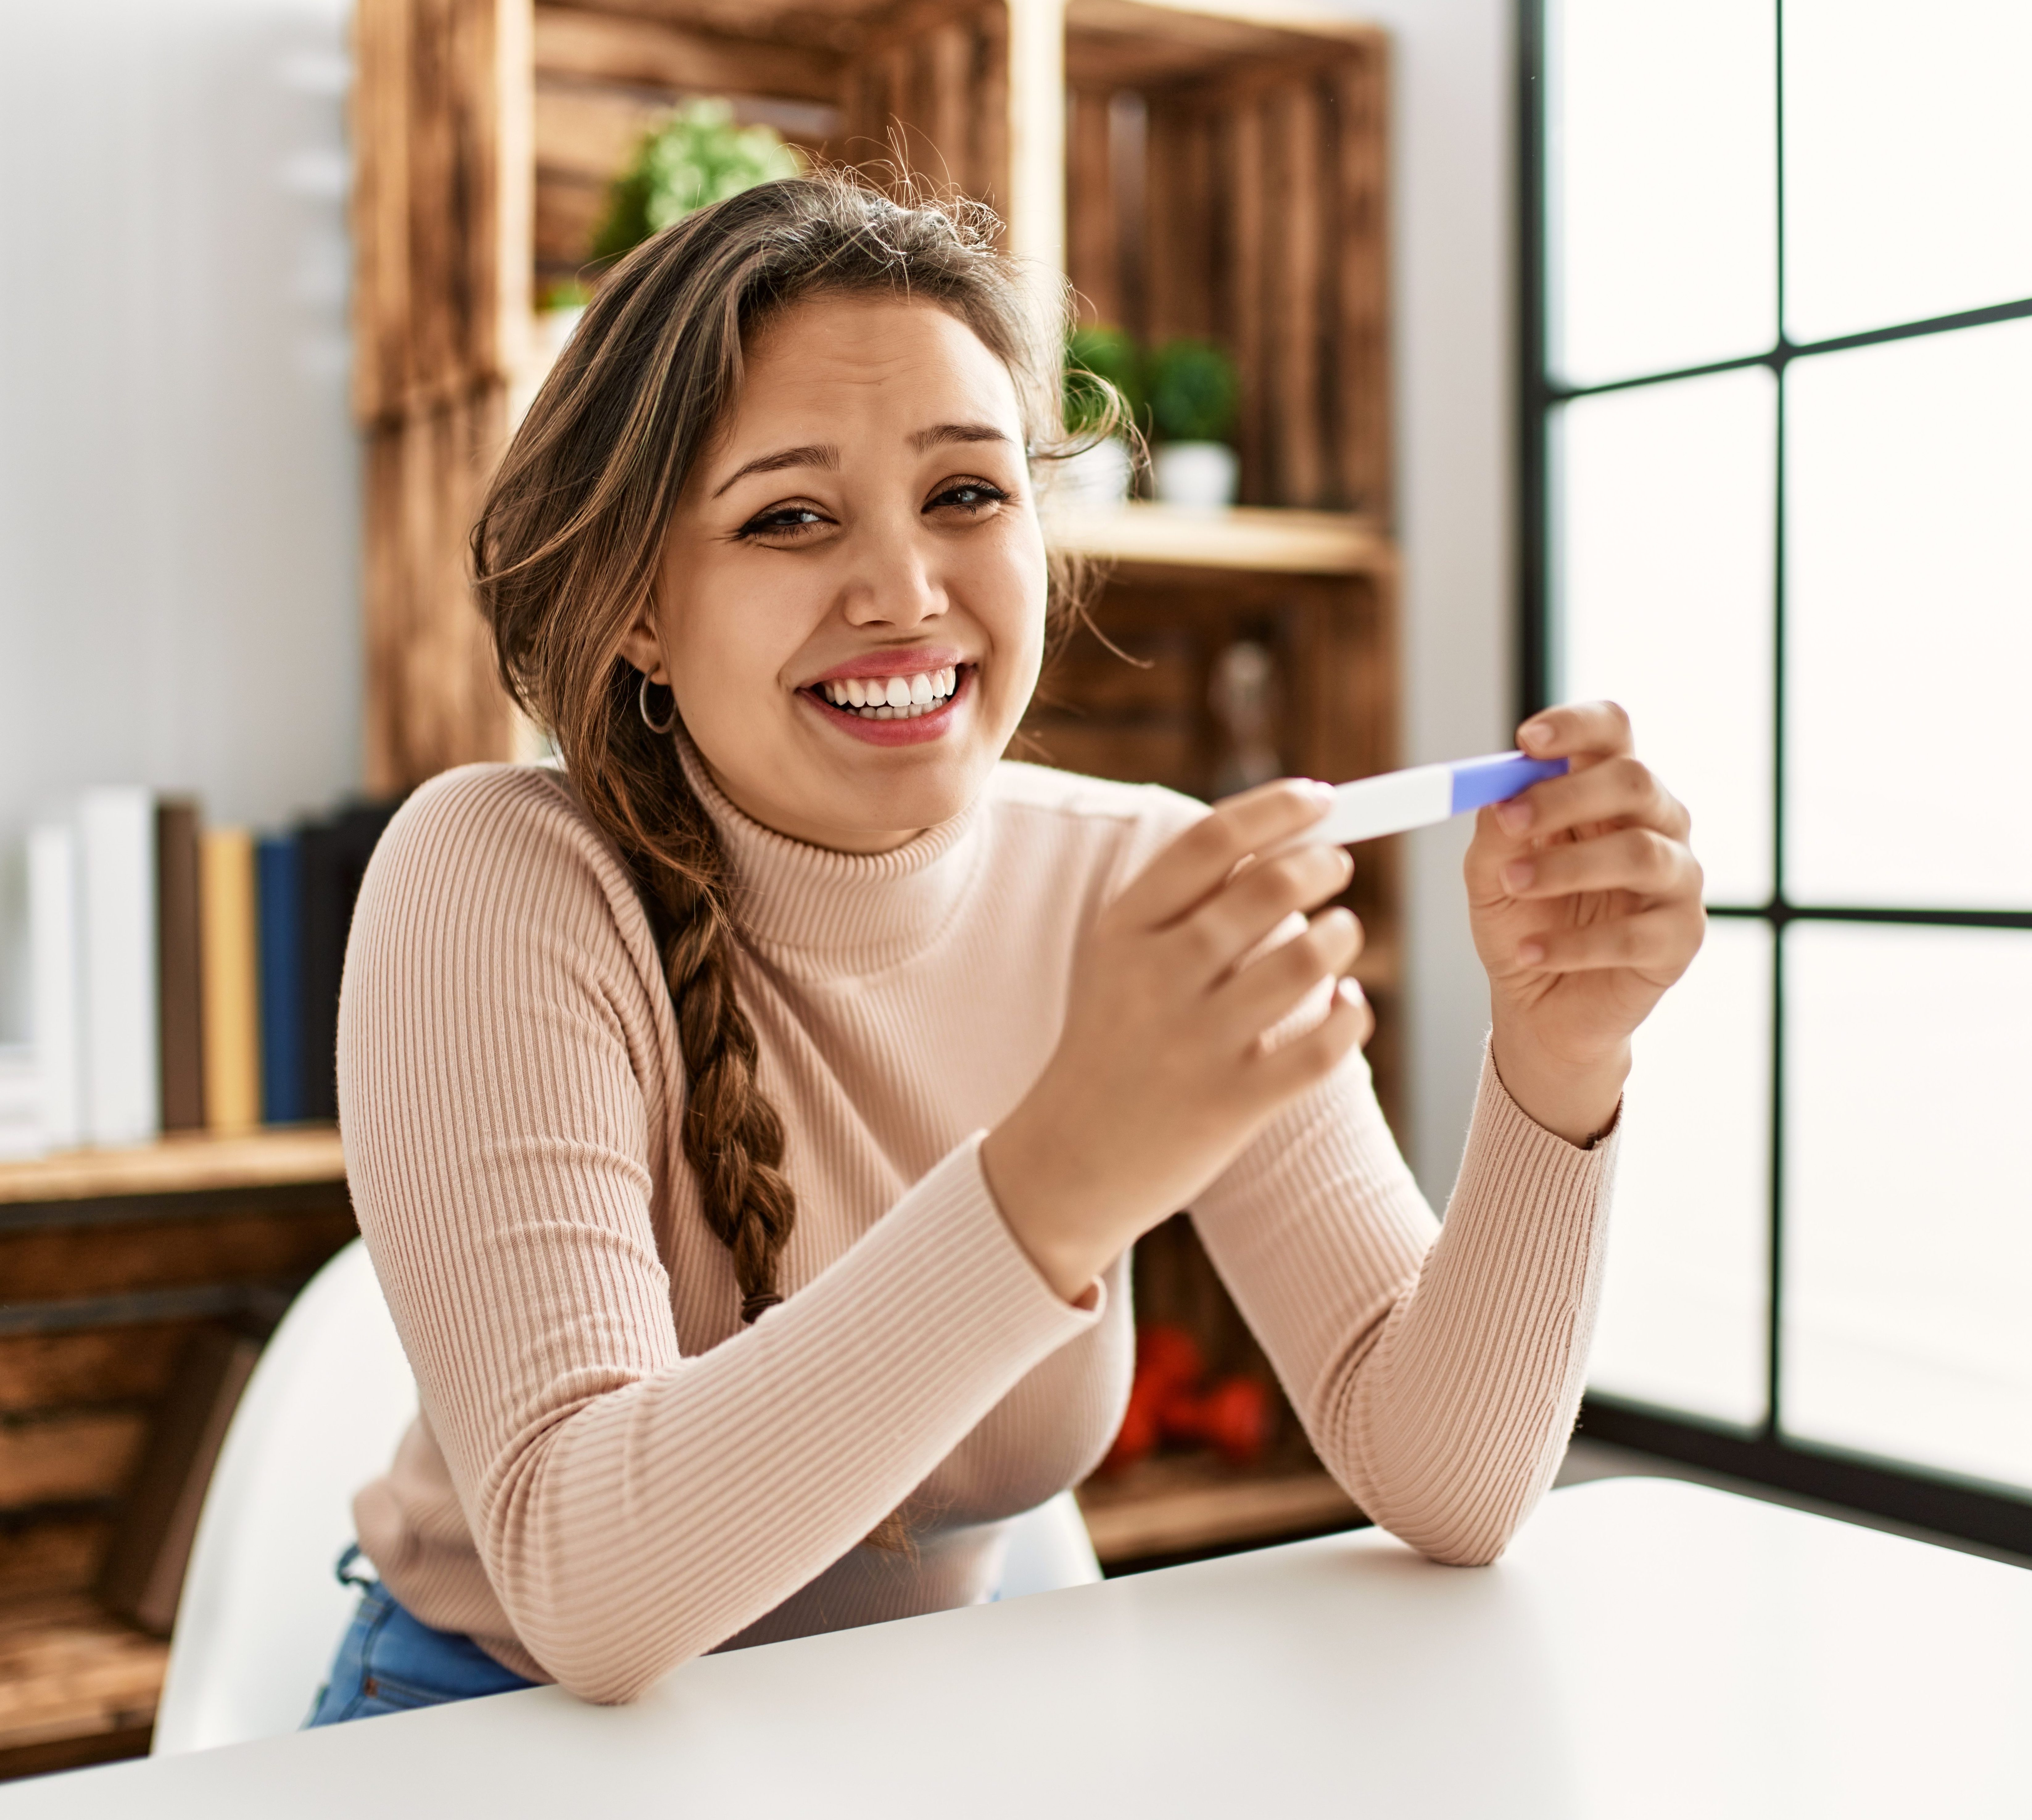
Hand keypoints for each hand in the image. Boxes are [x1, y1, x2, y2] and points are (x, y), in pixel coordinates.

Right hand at [982, 781, 1372, 1300]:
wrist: (1067, 1165)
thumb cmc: (1111, 1045)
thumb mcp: (1118, 963)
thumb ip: (1183, 904)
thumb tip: (1279, 838)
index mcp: (1124, 931)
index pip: (1210, 841)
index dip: (1277, 808)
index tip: (1321, 797)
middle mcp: (1156, 978)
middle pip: (1267, 888)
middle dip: (1323, 863)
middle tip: (1337, 864)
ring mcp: (1195, 1042)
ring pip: (1305, 960)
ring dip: (1342, 934)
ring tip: (1342, 932)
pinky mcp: (1233, 1104)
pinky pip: (1323, 1044)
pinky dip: (1351, 1013)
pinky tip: (1346, 1003)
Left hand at [1466, 701, 1703, 1145]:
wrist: (1539, 1004)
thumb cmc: (1523, 921)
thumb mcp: (1492, 872)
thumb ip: (1497, 830)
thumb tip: (1500, 793)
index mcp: (1610, 792)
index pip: (1612, 732)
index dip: (1576, 725)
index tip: (1526, 740)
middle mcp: (1657, 823)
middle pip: (1633, 781)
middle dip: (1565, 797)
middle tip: (1508, 820)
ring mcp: (1678, 880)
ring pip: (1641, 853)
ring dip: (1566, 867)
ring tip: (1510, 886)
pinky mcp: (1681, 939)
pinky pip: (1635, 934)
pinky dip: (1573, 944)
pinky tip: (1528, 953)